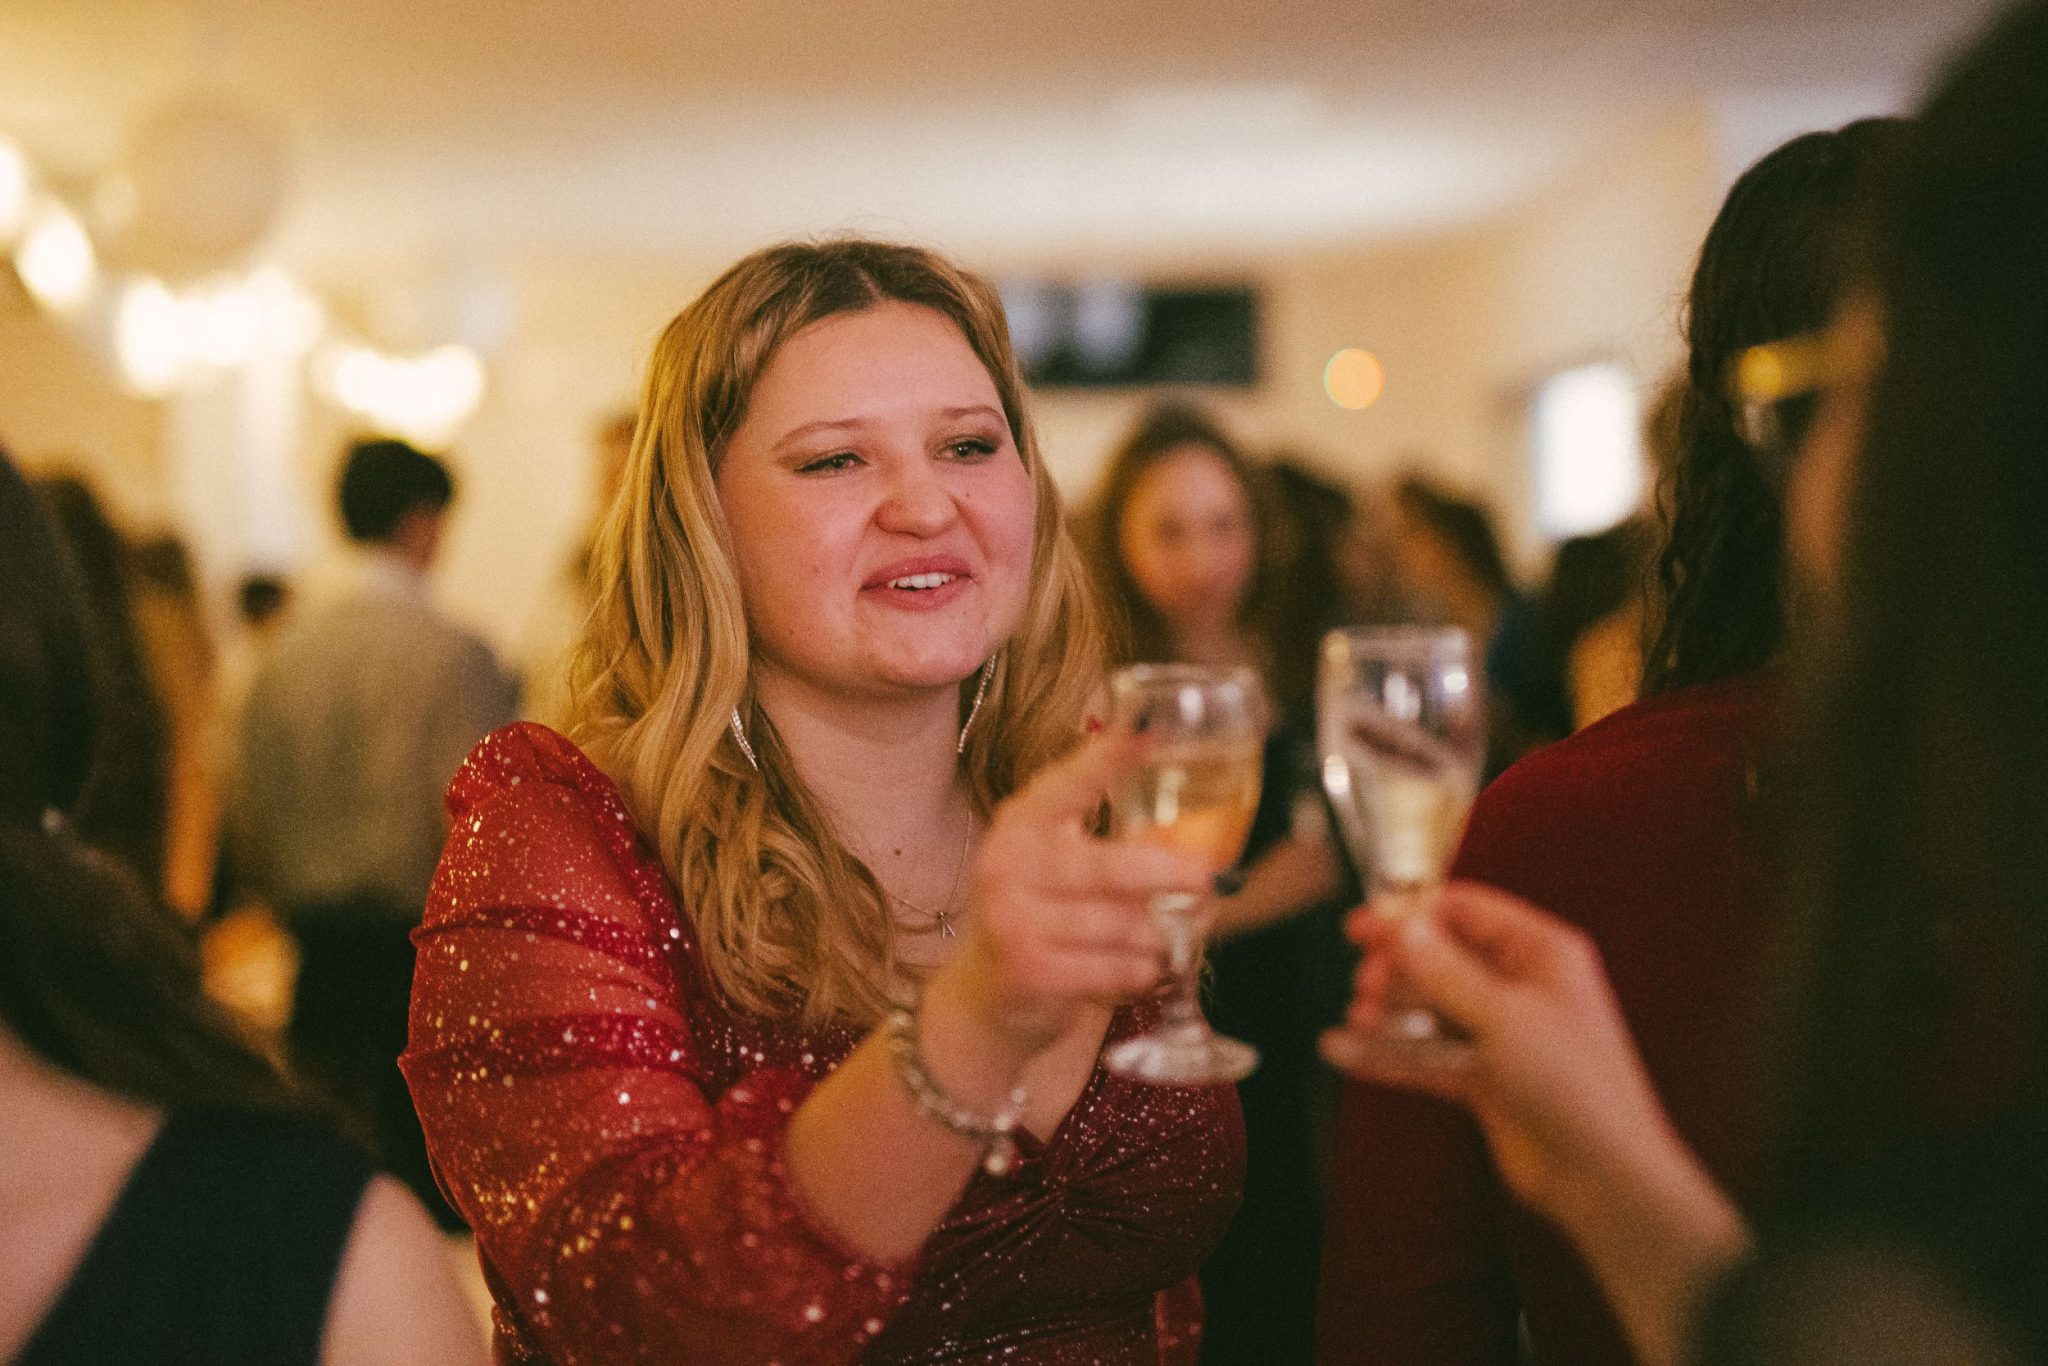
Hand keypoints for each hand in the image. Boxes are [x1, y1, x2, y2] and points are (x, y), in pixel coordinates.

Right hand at [933, 731, 1209, 1055]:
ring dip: (1158, 936)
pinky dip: (1142, 970)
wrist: (986, 994)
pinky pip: (1115, 967)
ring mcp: (1014, 919)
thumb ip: (1107, 841)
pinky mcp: (1030, 970)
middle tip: (1210, 878)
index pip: (1069, 782)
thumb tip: (1196, 837)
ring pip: (1122, 924)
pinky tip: (1143, 968)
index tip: (1147, 728)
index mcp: (1021, 823)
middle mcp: (1009, 865)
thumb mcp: (1054, 864)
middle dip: (1169, 874)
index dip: (1108, 757)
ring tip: (1166, 938)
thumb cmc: (1039, 915)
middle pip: (1109, 867)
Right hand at [1321, 881, 1683, 1225]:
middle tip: (1365, 984)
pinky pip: (1427, 1053)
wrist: (1603, 1177)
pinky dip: (1390, 1053)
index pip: (1465, 911)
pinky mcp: (1485, 1077)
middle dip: (1397, 969)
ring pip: (1430, 1008)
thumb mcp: (1503, 1018)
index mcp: (1542, 953)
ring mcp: (1502, 1033)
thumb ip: (1445, 971)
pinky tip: (1350, 1053)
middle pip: (1441, 958)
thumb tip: (1403, 928)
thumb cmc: (1578, 1089)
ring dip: (1391, 1012)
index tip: (1364, 928)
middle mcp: (1522, 987)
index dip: (1411, 915)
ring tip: (1358, 1022)